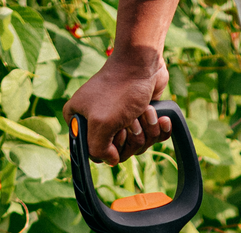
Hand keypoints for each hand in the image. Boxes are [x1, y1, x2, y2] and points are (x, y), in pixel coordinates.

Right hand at [64, 49, 171, 164]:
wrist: (142, 64)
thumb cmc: (119, 89)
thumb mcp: (101, 124)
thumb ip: (98, 149)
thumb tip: (110, 160)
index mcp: (80, 121)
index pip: (97, 154)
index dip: (110, 148)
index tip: (115, 131)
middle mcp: (98, 122)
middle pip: (121, 152)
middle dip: (133, 137)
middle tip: (130, 117)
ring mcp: (120, 120)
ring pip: (139, 145)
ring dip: (147, 129)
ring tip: (144, 110)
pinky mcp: (140, 117)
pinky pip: (154, 137)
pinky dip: (159, 127)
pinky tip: (159, 115)